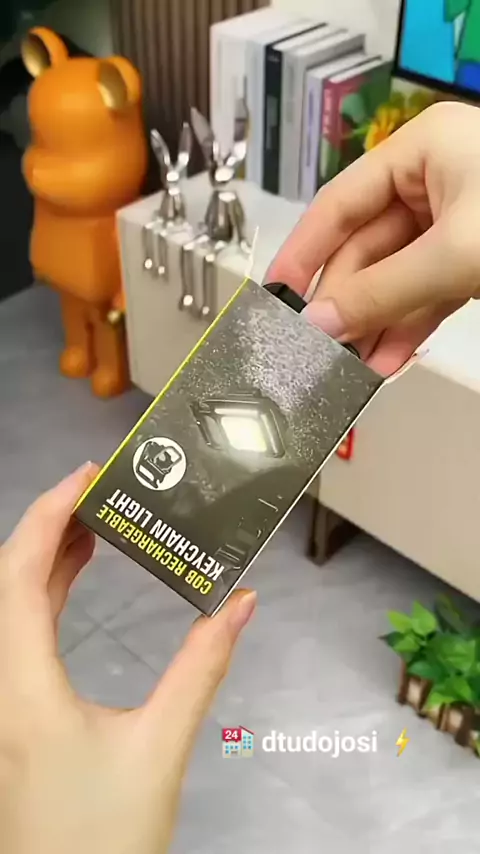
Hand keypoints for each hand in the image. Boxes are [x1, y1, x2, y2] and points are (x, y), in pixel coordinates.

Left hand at [0, 463, 255, 853]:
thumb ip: (201, 669)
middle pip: (7, 583)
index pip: (18, 578)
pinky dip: (43, 593)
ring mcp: (2, 701)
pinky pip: (19, 633)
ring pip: (9, 607)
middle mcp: (1, 687)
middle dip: (47, 526)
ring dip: (44, 557)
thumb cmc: (106, 837)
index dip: (46, 516)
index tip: (87, 477)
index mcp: (24, 689)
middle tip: (98, 490)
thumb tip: (241, 602)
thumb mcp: (161, 749)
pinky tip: (71, 578)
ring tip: (92, 521)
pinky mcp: (13, 713)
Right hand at [267, 101, 479, 374]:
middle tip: (316, 345)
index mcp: (423, 152)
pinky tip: (385, 361)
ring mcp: (455, 225)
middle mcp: (434, 184)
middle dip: (345, 303)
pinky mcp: (473, 263)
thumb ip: (383, 291)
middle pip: (366, 249)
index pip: (341, 203)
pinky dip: (406, 330)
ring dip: (373, 326)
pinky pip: (426, 297)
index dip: (305, 250)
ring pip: (395, 280)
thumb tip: (324, 322)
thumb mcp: (455, 254)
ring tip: (348, 366)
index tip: (278, 293)